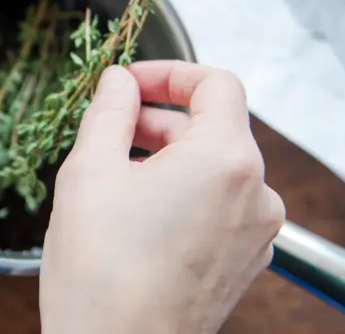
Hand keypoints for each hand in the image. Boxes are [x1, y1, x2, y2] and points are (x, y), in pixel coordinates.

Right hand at [40, 61, 284, 333]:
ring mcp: (255, 233)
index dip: (169, 73)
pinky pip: (218, 205)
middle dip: (159, 119)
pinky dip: (182, 193)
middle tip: (107, 129)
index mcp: (226, 160)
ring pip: (214, 168)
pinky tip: (136, 212)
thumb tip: (118, 82)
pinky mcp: (242, 262)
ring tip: (115, 175)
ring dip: (168, 157)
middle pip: (214, 127)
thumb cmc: (102, 272)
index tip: (129, 83)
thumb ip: (108, 111)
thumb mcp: (89, 170)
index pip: (217, 84)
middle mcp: (255, 194)